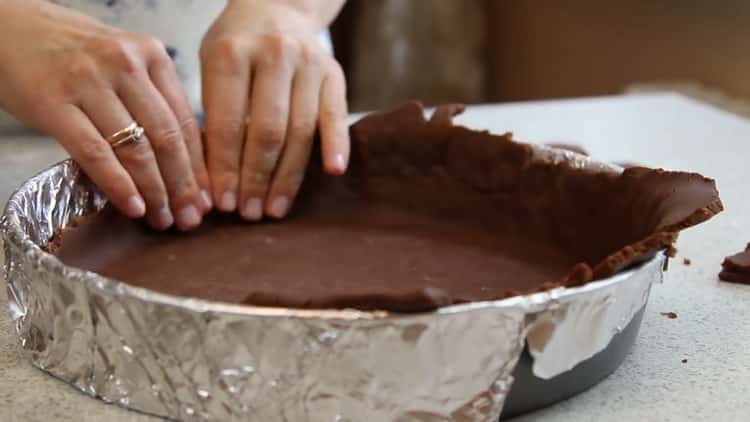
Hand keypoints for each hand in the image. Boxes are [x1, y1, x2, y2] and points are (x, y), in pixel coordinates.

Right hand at [0, 1, 210, 229]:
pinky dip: (120, 185)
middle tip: (190, 218)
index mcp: (152, 55)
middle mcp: (126, 64)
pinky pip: (95, 153)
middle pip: (167, 138)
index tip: (207, 199)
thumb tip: (187, 165)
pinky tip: (135, 207)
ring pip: (136, 149)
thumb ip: (153, 102)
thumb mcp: (124, 64)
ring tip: (164, 219)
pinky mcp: (54, 102)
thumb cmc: (72, 55)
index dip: (200, 167)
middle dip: (183, 186)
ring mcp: (89, 81)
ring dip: (155, 191)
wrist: (8, 29)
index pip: (185, 121)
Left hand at [200, 0, 348, 219]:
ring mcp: (308, 63)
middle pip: (266, 131)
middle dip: (256, 179)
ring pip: (300, 131)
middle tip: (248, 213)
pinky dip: (336, 144)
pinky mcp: (334, 73)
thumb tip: (213, 185)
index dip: (225, 168)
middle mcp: (273, 54)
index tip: (222, 203)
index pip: (228, 123)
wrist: (277, 8)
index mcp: (231, 53)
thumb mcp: (210, 66)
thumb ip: (212, 115)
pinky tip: (332, 172)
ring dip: (287, 177)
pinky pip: (336, 115)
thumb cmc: (237, 47)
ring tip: (274, 208)